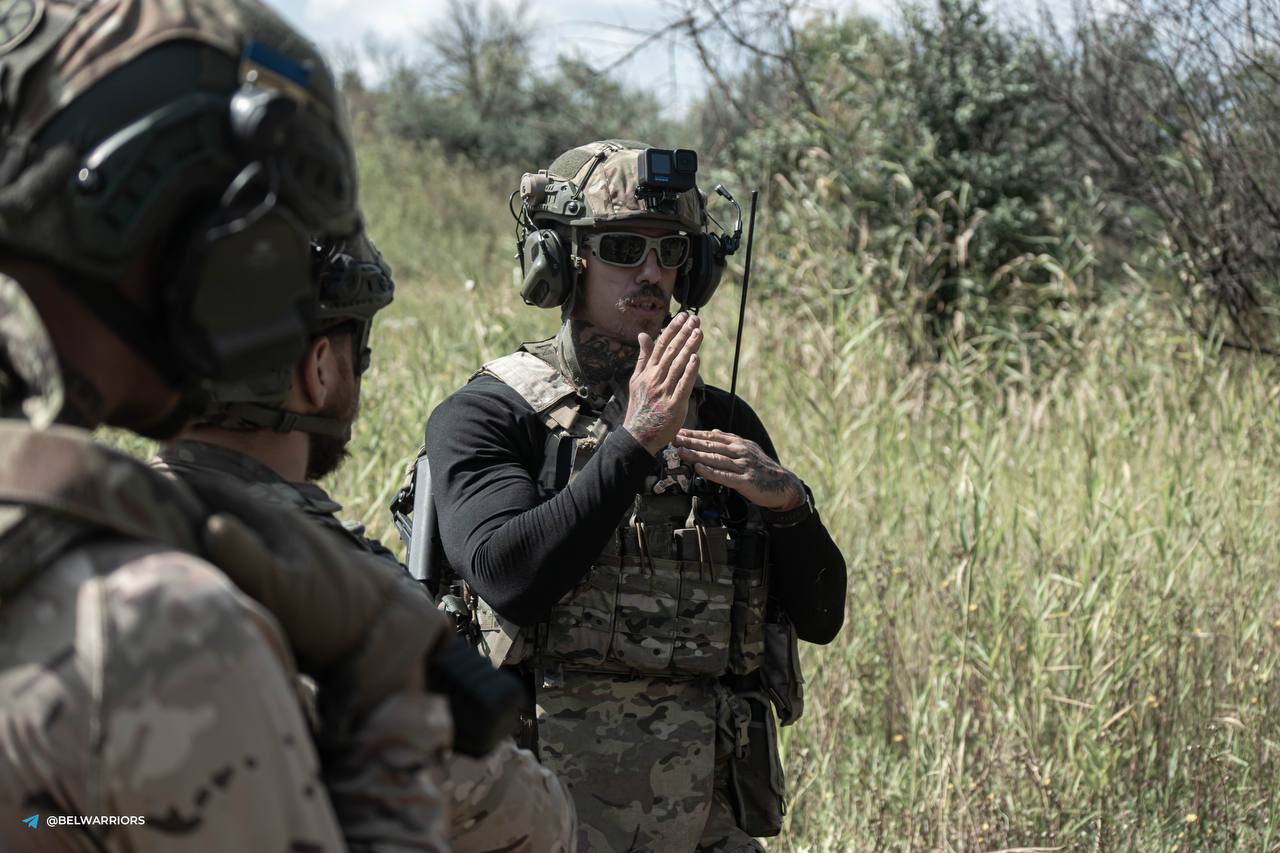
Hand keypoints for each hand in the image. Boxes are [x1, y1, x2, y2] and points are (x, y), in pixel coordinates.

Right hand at [623, 313, 701, 454]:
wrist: (637, 436)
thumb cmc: (639, 408)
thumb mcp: (636, 380)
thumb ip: (643, 358)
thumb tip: (643, 335)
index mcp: (646, 372)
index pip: (661, 345)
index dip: (673, 329)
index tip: (683, 316)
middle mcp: (654, 379)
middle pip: (671, 352)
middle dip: (684, 333)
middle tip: (695, 318)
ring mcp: (664, 392)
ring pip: (678, 365)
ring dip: (689, 347)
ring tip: (698, 332)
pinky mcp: (673, 405)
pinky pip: (683, 386)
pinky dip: (689, 372)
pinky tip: (697, 359)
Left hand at [673, 428, 805, 509]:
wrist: (784, 485)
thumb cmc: (763, 468)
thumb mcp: (748, 449)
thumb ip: (730, 440)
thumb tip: (712, 431)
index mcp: (739, 443)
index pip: (712, 437)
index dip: (694, 434)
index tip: (679, 432)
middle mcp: (740, 452)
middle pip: (711, 445)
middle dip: (691, 442)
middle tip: (674, 438)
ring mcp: (743, 466)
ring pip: (716, 459)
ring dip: (697, 454)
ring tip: (682, 451)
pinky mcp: (745, 481)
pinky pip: (725, 476)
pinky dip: (711, 471)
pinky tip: (699, 468)